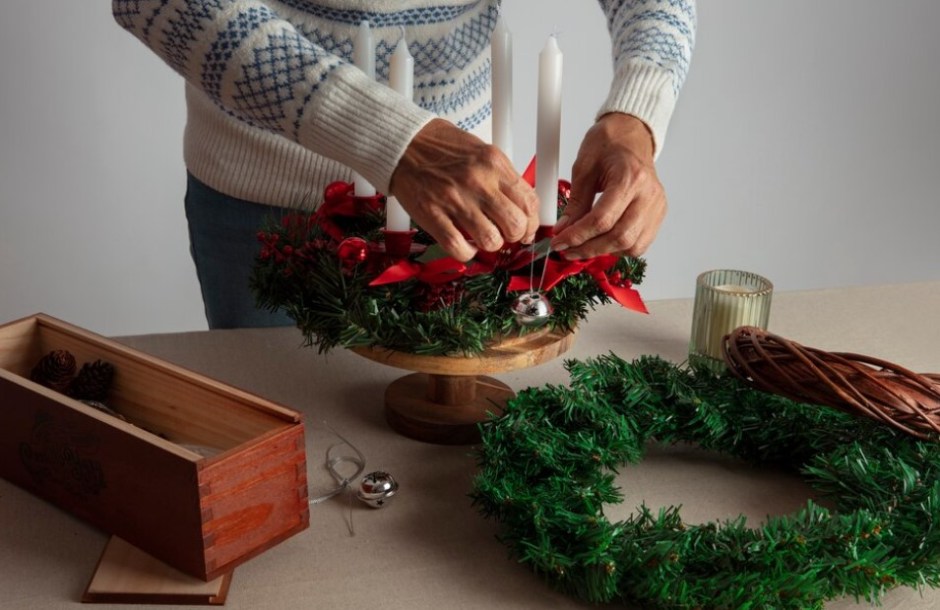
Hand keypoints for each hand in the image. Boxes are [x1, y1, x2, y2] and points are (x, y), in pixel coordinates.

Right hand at [389, 118, 538, 260]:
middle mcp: (478, 182)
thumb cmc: (442, 147)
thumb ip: (502, 177)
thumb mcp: (481, 151)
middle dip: (515, 235)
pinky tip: (465, 245)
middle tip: (506, 234)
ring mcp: (455, 200)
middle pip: (516, 224)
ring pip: (491, 240)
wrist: (404, 143)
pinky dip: (467, 253)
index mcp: (494, 163)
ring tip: (484, 237)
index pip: (529, 202)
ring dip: (491, 245)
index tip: (527, 228)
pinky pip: (459, 248)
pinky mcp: (433, 215)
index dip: (532, 222)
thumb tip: (522, 205)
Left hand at [550, 112, 665, 258]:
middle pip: (619, 237)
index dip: (578, 236)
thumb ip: (576, 202)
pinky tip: (603, 243)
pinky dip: (620, 248)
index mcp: (630, 178)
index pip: (602, 220)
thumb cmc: (610, 142)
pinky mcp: (658, 213)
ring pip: (631, 245)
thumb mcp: (584, 168)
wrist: (632, 133)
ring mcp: (656, 205)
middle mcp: (648, 194)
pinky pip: (641, 243)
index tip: (560, 242)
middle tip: (567, 250)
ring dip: (604, 252)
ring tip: (583, 248)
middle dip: (589, 249)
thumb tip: (564, 229)